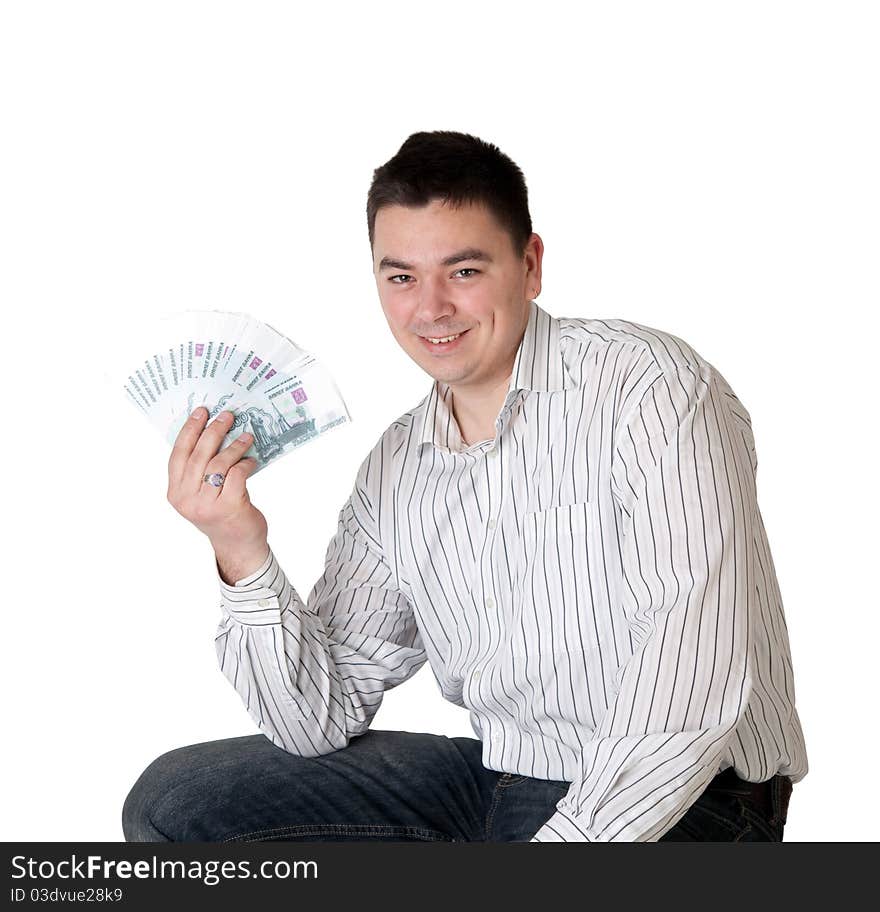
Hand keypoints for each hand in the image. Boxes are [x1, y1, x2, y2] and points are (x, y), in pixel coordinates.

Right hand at [166, 407, 268, 559]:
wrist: (238, 545)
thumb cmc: (221, 514)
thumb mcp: (201, 494)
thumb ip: (199, 470)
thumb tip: (212, 431)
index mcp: (176, 493)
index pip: (178, 455)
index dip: (189, 431)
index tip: (201, 412)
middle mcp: (187, 499)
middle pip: (199, 455)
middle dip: (213, 431)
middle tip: (227, 416)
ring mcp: (207, 505)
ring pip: (219, 464)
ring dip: (234, 446)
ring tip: (246, 437)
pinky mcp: (229, 507)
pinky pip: (236, 475)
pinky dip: (245, 464)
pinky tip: (252, 461)